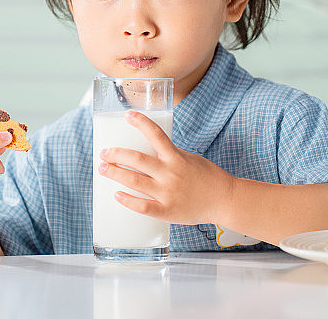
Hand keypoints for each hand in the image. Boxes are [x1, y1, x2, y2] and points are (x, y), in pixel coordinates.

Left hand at [98, 110, 234, 224]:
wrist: (224, 200)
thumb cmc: (208, 177)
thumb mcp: (190, 159)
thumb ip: (170, 155)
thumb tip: (149, 151)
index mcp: (177, 158)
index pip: (156, 135)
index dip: (141, 123)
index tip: (128, 115)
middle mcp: (170, 174)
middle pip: (137, 160)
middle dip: (116, 155)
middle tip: (104, 153)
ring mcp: (168, 193)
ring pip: (135, 182)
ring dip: (115, 174)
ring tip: (103, 169)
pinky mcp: (167, 211)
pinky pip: (143, 207)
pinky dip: (128, 200)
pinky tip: (117, 195)